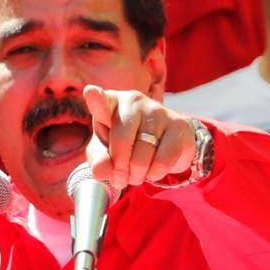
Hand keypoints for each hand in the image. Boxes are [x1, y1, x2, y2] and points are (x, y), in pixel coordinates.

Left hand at [82, 85, 197, 193]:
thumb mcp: (106, 153)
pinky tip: (153, 170)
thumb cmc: (126, 146)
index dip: (96, 99)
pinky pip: (162, 161)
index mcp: (111, 104)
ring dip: (137, 174)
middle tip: (121, 178)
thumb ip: (100, 162)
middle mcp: (134, 102)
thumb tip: (101, 172)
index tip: (90, 92)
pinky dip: (155, 174)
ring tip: (137, 173)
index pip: (102, 103)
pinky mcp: (179, 126)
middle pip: (122, 141)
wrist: (162, 145)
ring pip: (142, 156)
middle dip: (120, 167)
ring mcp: (159, 111)